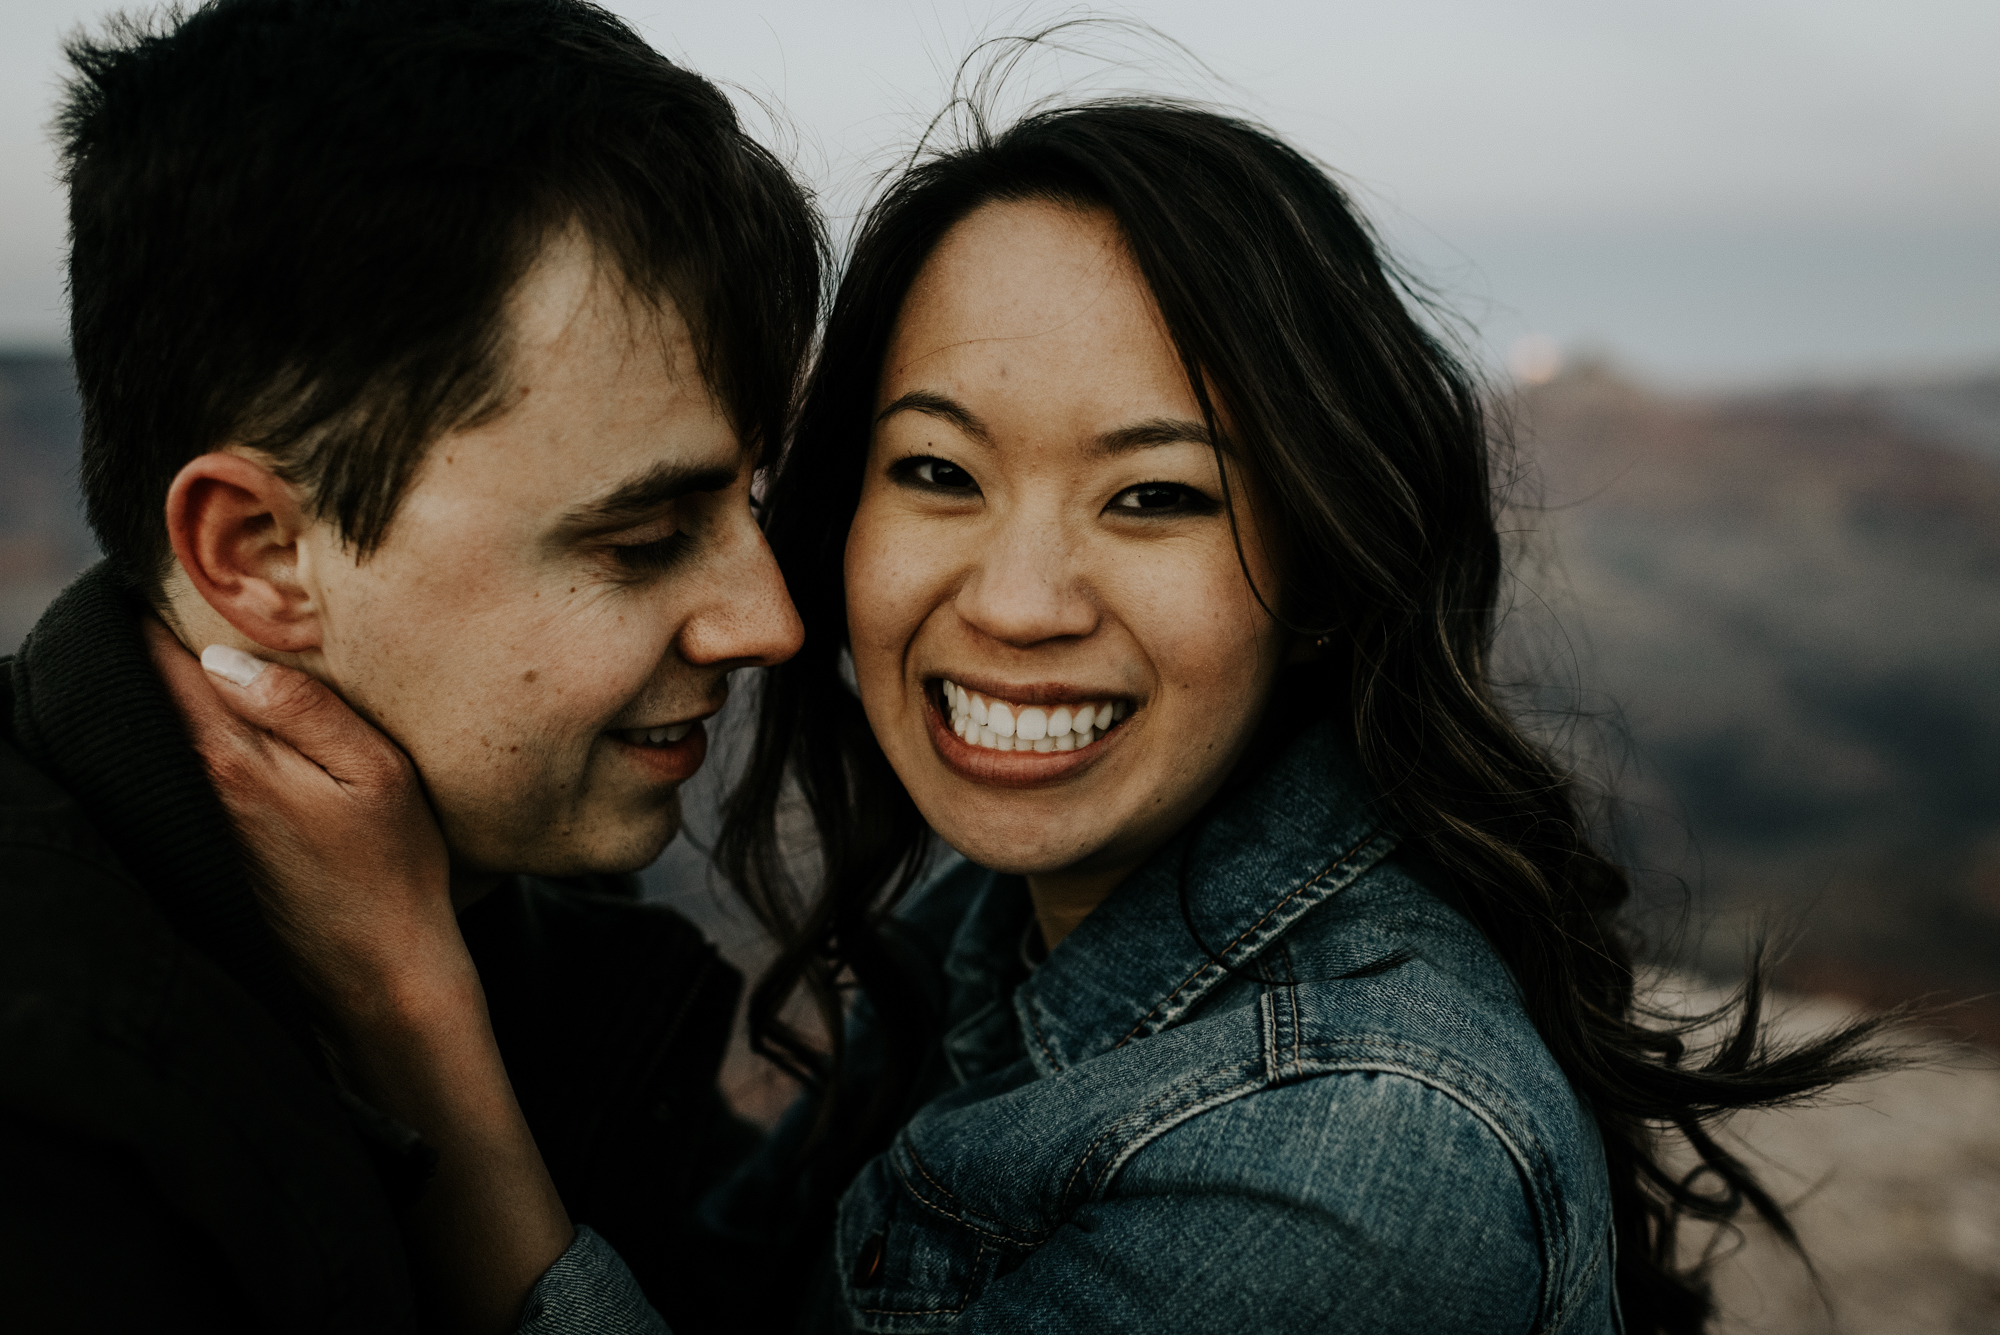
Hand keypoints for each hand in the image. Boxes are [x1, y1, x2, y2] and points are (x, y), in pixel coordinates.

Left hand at [144, 618, 466, 1025]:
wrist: (379, 970)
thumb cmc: (393, 867)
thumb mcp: (374, 771)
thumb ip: (303, 708)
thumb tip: (225, 654)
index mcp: (231, 758)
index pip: (164, 662)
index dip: (173, 613)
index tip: (213, 585)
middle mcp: (200, 787)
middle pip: (159, 692)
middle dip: (180, 646)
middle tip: (227, 608)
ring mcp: (201, 819)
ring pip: (175, 728)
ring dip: (197, 692)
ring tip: (240, 657)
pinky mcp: (215, 843)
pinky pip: (194, 766)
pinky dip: (211, 734)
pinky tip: (252, 725)